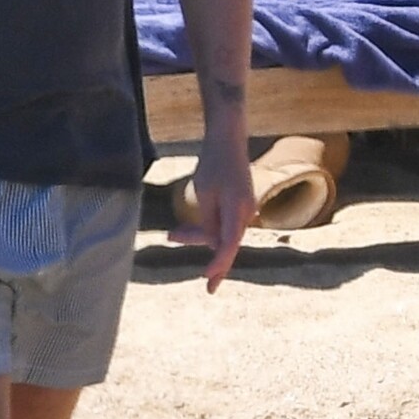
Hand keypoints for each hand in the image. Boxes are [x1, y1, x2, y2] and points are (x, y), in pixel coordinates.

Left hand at [166, 131, 255, 291]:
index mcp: (237, 208)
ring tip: (173, 233)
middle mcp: (246, 212)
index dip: (219, 264)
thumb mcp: (204, 193)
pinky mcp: (242, 205)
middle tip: (171, 237)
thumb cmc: (213, 163)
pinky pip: (226, 224)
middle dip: (198, 243)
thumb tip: (213, 245)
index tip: (208, 279)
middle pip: (225, 241)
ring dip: (200, 235)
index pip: (229, 244)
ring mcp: (246, 208)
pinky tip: (190, 228)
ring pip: (225, 233)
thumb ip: (209, 222)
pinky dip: (209, 227)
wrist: (228, 139)